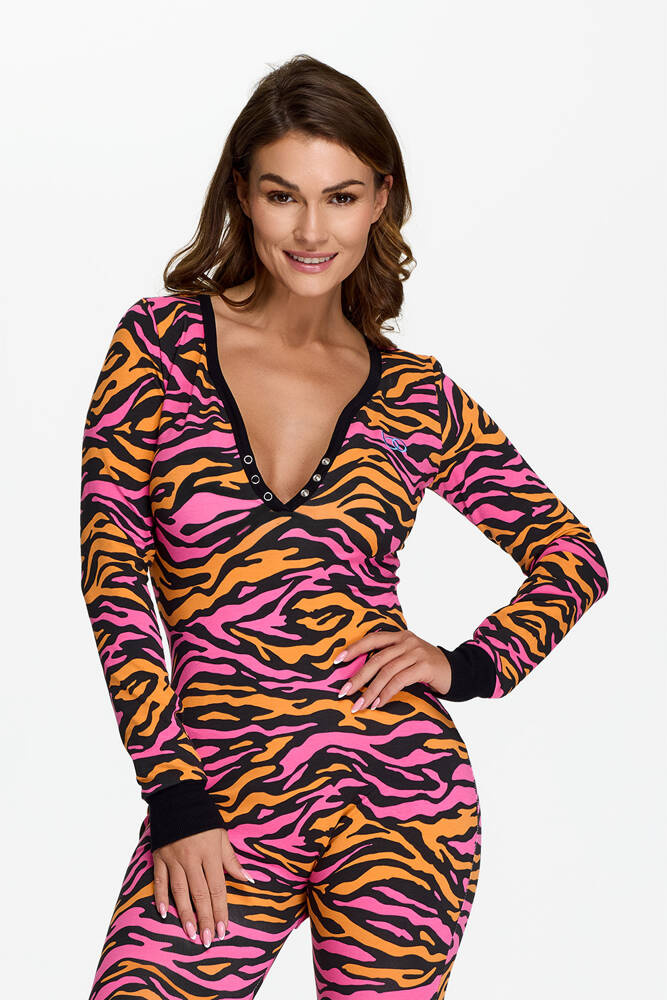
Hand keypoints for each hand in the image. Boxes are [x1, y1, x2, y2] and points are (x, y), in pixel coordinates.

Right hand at [152, 826, 253, 946]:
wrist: (177, 798)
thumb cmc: (204, 819)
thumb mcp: (222, 836)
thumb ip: (232, 861)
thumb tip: (249, 881)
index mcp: (210, 853)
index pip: (217, 888)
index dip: (221, 910)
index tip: (224, 930)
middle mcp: (191, 858)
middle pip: (199, 893)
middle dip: (205, 918)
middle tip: (208, 940)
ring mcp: (173, 858)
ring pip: (180, 891)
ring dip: (185, 914)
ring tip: (191, 933)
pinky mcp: (159, 856)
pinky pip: (159, 880)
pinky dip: (161, 897)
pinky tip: (165, 913)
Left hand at [334, 629, 452, 709]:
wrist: (457, 672)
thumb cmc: (426, 668)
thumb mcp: (407, 658)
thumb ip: (389, 661)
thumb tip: (360, 677)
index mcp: (399, 636)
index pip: (372, 639)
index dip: (354, 649)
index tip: (337, 661)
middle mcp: (406, 641)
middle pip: (376, 659)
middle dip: (358, 677)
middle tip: (344, 692)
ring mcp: (416, 652)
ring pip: (386, 671)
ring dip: (370, 690)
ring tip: (360, 705)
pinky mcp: (424, 666)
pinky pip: (399, 680)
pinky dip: (387, 693)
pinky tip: (379, 704)